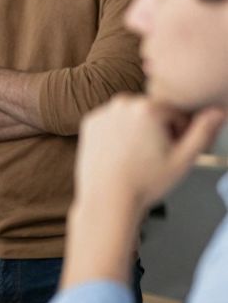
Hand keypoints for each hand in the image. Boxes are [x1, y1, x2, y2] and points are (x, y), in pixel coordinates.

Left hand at [74, 95, 223, 212]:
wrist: (107, 199)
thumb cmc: (145, 183)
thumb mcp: (184, 159)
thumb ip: (203, 132)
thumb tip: (218, 112)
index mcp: (148, 108)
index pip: (177, 112)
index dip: (180, 133)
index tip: (171, 151)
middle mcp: (122, 103)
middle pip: (153, 111)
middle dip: (159, 128)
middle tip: (154, 155)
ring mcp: (103, 112)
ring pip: (132, 115)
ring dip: (139, 129)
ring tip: (137, 156)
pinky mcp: (89, 122)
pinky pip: (113, 121)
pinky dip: (118, 132)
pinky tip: (121, 153)